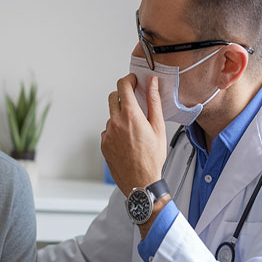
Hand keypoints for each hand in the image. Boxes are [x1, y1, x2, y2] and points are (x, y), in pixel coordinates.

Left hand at [101, 74, 166, 195]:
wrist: (140, 182)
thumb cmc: (152, 158)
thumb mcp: (158, 127)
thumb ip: (153, 102)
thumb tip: (152, 84)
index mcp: (130, 115)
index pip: (122, 86)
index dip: (128, 80)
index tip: (133, 81)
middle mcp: (115, 122)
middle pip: (112, 97)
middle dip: (122, 95)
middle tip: (134, 101)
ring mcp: (107, 133)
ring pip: (111, 115)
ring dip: (120, 116)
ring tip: (135, 130)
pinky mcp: (103, 144)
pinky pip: (108, 130)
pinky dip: (116, 130)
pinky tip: (128, 141)